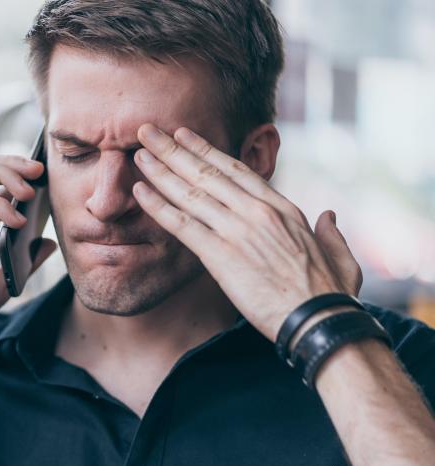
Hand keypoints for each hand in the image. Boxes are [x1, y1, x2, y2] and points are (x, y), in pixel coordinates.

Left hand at [132, 124, 362, 341]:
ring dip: (160, 170)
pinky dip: (158, 206)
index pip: (236, 170)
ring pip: (191, 193)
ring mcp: (237, 231)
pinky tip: (140, 191)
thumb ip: (331, 232)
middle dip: (173, 149)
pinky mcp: (221, 256)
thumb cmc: (332, 294)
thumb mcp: (340, 256)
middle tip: (147, 131)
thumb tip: (330, 215)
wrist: (320, 321)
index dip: (206, 150)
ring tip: (138, 153)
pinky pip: (182, 225)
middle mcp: (257, 212)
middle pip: (207, 172)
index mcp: (282, 208)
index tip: (184, 135)